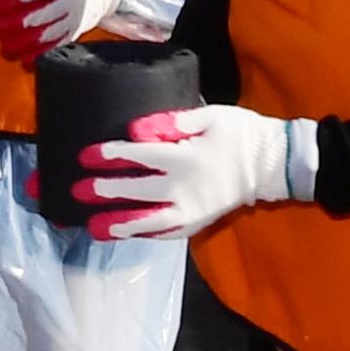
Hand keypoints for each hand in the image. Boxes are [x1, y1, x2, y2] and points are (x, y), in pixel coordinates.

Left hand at [0, 0, 118, 60]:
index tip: (2, 3)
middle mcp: (73, 2)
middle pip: (44, 15)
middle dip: (19, 22)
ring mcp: (75, 20)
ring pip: (49, 34)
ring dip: (27, 42)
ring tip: (6, 46)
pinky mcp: (76, 33)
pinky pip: (59, 46)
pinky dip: (43, 54)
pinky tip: (26, 60)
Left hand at [77, 103, 298, 240]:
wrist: (271, 164)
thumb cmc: (240, 133)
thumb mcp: (210, 115)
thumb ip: (172, 121)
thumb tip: (137, 130)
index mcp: (185, 158)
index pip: (139, 157)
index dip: (110, 155)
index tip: (85, 155)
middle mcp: (184, 188)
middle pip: (137, 191)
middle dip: (105, 191)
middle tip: (77, 191)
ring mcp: (191, 211)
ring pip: (149, 221)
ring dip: (120, 224)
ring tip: (95, 227)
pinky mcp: (198, 223)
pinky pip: (166, 233)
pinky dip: (144, 234)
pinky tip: (125, 234)